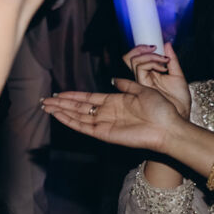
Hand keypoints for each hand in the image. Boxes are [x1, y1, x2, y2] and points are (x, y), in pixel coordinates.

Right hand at [41, 79, 183, 152]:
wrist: (168, 127)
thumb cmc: (161, 109)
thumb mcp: (144, 90)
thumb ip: (127, 85)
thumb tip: (115, 79)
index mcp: (115, 102)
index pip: (88, 98)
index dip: (73, 95)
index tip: (59, 93)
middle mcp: (107, 113)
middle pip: (78, 107)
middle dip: (61, 103)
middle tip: (45, 100)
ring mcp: (104, 124)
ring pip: (77, 116)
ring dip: (61, 111)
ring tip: (46, 107)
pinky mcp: (104, 134)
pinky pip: (82, 126)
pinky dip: (69, 121)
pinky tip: (58, 115)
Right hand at [122, 42, 190, 118]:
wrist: (181, 116)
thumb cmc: (179, 103)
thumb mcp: (178, 77)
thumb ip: (172, 61)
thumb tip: (167, 45)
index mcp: (149, 76)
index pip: (136, 58)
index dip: (141, 48)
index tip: (156, 46)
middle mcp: (142, 79)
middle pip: (129, 58)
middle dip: (141, 48)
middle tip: (155, 48)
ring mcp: (140, 83)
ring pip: (133, 60)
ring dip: (150, 55)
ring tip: (163, 61)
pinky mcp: (141, 86)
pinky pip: (140, 68)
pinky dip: (151, 62)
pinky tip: (162, 67)